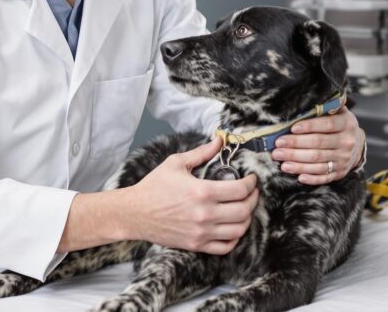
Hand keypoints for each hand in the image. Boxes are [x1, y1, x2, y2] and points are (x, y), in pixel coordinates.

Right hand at [123, 137, 258, 254]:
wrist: (134, 213)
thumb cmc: (154, 186)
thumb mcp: (176, 163)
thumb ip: (202, 152)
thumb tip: (220, 140)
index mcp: (202, 192)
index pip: (240, 190)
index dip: (252, 183)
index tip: (252, 179)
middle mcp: (205, 214)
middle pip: (244, 211)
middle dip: (253, 199)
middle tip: (252, 192)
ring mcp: (201, 232)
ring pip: (239, 230)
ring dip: (247, 218)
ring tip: (245, 208)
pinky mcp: (196, 245)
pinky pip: (225, 246)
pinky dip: (235, 238)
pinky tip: (233, 227)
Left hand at [271, 106, 364, 184]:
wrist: (357, 145)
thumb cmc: (340, 125)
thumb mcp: (340, 112)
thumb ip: (331, 103)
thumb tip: (326, 88)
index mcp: (346, 125)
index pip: (326, 125)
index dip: (309, 127)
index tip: (292, 128)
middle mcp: (346, 143)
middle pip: (318, 145)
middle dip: (295, 145)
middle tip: (278, 145)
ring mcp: (343, 159)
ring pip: (318, 162)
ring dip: (297, 162)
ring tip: (280, 161)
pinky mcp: (339, 173)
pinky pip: (324, 177)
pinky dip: (311, 178)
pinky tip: (297, 176)